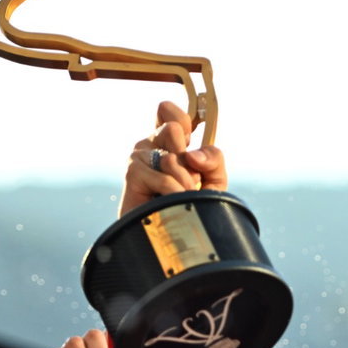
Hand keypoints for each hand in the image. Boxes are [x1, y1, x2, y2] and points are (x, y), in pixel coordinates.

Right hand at [119, 100, 227, 214]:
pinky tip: (171, 204)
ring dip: (186, 183)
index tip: (189, 144)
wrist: (172, 237)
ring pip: (172, 157)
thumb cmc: (192, 207)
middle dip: (189, 160)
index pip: (167, 110)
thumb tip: (192, 154)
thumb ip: (213, 159)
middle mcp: (151, 144)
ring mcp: (139, 156)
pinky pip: (165, 178)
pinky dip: (175, 194)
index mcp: (168, 141)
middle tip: (189, 181)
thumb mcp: (214, 180)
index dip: (182, 120)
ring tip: (181, 197)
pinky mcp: (132, 172)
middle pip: (174, 127)